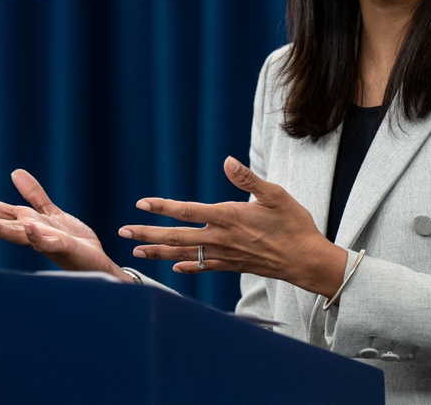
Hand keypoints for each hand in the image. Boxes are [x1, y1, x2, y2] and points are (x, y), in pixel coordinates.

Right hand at [0, 169, 132, 281]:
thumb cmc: (72, 239)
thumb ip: (33, 195)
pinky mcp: (61, 247)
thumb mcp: (50, 212)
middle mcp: (28, 232)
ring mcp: (42, 240)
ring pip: (15, 234)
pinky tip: (29, 228)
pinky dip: (36, 236)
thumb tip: (14, 172)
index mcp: (25, 222)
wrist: (94, 259)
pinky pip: (46, 242)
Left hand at [118, 157, 347, 297]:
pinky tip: (175, 268)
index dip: (163, 208)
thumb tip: (227, 161)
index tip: (142, 204)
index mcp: (228, 217)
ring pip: (185, 254)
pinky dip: (187, 267)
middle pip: (176, 237)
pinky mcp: (232, 265)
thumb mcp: (275, 194)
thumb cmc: (294, 224)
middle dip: (148, 234)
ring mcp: (225, 254)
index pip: (187, 211)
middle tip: (124, 233)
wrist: (306, 260)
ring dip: (158, 254)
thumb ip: (248, 179)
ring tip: (137, 253)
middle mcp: (221, 238)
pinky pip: (203, 267)